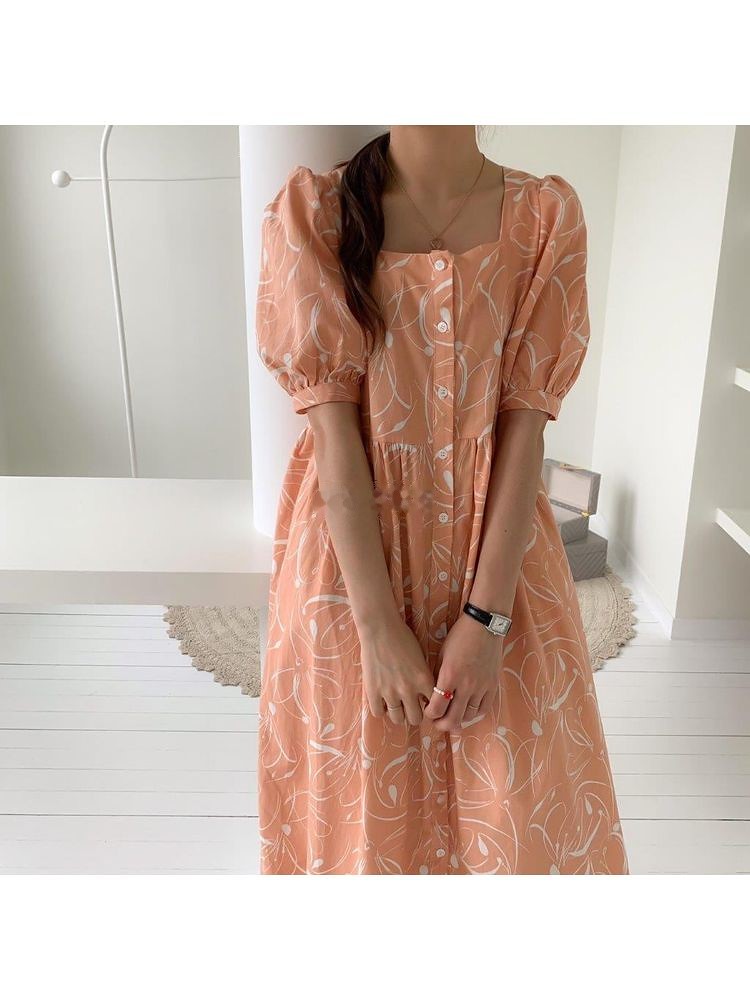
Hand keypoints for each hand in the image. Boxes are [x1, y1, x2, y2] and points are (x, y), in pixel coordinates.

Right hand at [359, 616, 434, 725]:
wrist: (380, 627)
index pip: (433, 707)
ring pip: (398, 719)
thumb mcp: (421, 658)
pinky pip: (378, 713)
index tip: (425, 705)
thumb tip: (426, 696)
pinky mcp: (373, 691)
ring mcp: (389, 692)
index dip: (429, 708)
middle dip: (414, 714)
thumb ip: (424, 678)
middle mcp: (408, 689)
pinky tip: (383, 701)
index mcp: (424, 680)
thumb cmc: (402, 637)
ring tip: (396, 705)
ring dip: (398, 714)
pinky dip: (381, 709)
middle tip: (410, 707)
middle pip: (416, 719)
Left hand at [424, 613, 503, 732]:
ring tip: (452, 716)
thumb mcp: (442, 655)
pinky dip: (474, 714)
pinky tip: (468, 711)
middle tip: (438, 722)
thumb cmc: (460, 637)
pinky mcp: (493, 686)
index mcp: (450, 675)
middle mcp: (466, 685)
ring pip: (469, 717)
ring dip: (458, 720)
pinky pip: (484, 709)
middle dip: (442, 725)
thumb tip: (433, 696)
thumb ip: (438, 677)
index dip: (430, 714)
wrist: (485, 626)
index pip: (437, 708)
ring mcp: (482, 687)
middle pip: (453, 719)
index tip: (428, 711)